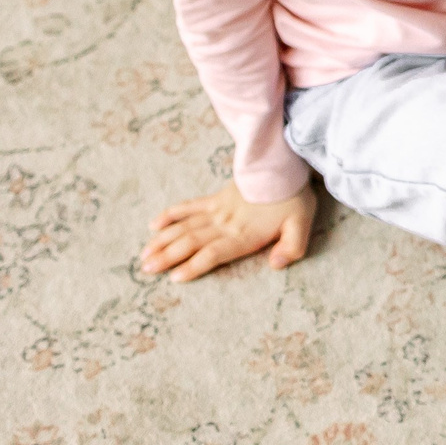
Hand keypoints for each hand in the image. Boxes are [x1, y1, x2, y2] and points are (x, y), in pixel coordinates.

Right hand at [141, 183, 314, 281]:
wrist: (285, 167)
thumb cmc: (294, 200)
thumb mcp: (301, 226)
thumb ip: (291, 247)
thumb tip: (277, 265)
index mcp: (244, 235)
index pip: (214, 253)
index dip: (195, 265)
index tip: (175, 277)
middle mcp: (226, 224)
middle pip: (191, 242)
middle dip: (167, 257)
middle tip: (145, 269)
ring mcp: (217, 210)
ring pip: (184, 227)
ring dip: (163, 241)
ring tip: (144, 255)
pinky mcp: (215, 198)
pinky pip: (188, 206)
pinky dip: (170, 215)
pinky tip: (153, 225)